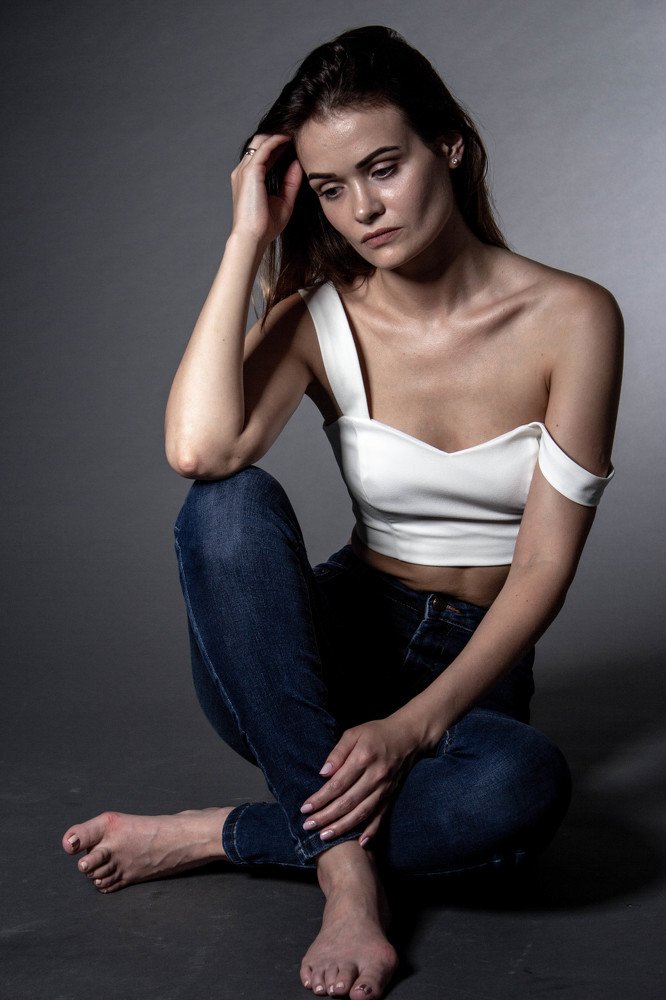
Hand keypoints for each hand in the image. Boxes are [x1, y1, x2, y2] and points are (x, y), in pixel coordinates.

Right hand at [230, 133, 302, 246]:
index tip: (294, 142)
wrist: (253, 238)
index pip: (263, 155)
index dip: (278, 146)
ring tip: (294, 131)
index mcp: (249, 179)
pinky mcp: (250, 172)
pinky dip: (277, 140)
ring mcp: (244, 170)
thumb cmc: (265, 226)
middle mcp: (243, 172)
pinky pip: (264, 148)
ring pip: (261, 141)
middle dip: (276, 135)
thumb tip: (297, 163)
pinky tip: (289, 139)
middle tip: (295, 132)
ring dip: (277, 134)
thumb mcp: (284, 201)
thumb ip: (290, 182)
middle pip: (260, 143)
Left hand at [300, 714, 424, 848]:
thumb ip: (338, 752)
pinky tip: (359, 843)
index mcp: (363, 758)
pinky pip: (381, 816)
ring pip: (362, 813)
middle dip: (326, 817)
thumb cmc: (375, 733)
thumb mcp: (353, 734)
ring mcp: (385, 788)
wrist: (407, 737)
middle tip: (308, 826)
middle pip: (348, 802)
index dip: (321, 798)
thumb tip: (323, 773)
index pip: (338, 783)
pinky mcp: (391, 796)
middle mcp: (375, 776)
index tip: (305, 808)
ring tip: (325, 837)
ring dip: (343, 827)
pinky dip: (371, 831)